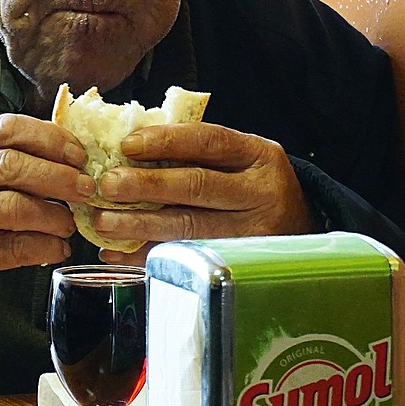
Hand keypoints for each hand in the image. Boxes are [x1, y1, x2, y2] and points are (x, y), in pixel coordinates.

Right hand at [0, 114, 93, 323]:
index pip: (8, 128)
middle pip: (12, 165)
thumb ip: (15, 156)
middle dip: (58, 176)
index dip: (49, 139)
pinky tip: (58, 248)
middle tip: (85, 188)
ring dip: (54, 215)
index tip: (78, 155)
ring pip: (15, 207)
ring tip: (71, 223)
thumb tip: (74, 153)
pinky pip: (14, 247)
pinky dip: (45, 247)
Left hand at [85, 122, 312, 264]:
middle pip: (197, 186)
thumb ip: (197, 151)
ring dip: (140, 225)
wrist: (301, 226)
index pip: (209, 141)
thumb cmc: (253, 184)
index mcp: (259, 155)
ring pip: (189, 227)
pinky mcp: (239, 264)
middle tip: (108, 185)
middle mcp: (260, 193)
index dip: (166, 141)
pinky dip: (147, 256)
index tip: (127, 145)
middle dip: (146, 185)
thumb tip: (127, 150)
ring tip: (104, 222)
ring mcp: (253, 233)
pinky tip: (119, 253)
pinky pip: (186, 258)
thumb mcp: (241, 158)